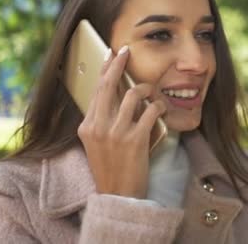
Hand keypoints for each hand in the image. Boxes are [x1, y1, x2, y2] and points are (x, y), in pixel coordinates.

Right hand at [77, 46, 166, 197]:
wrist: (118, 197)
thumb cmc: (111, 170)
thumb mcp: (97, 144)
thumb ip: (102, 122)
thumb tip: (116, 95)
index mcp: (86, 127)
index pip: (96, 90)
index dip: (104, 69)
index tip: (111, 54)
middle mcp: (98, 127)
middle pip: (108, 85)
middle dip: (118, 63)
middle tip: (126, 51)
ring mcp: (116, 133)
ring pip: (133, 94)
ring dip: (147, 89)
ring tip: (152, 93)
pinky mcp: (134, 140)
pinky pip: (150, 111)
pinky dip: (158, 106)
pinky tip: (160, 108)